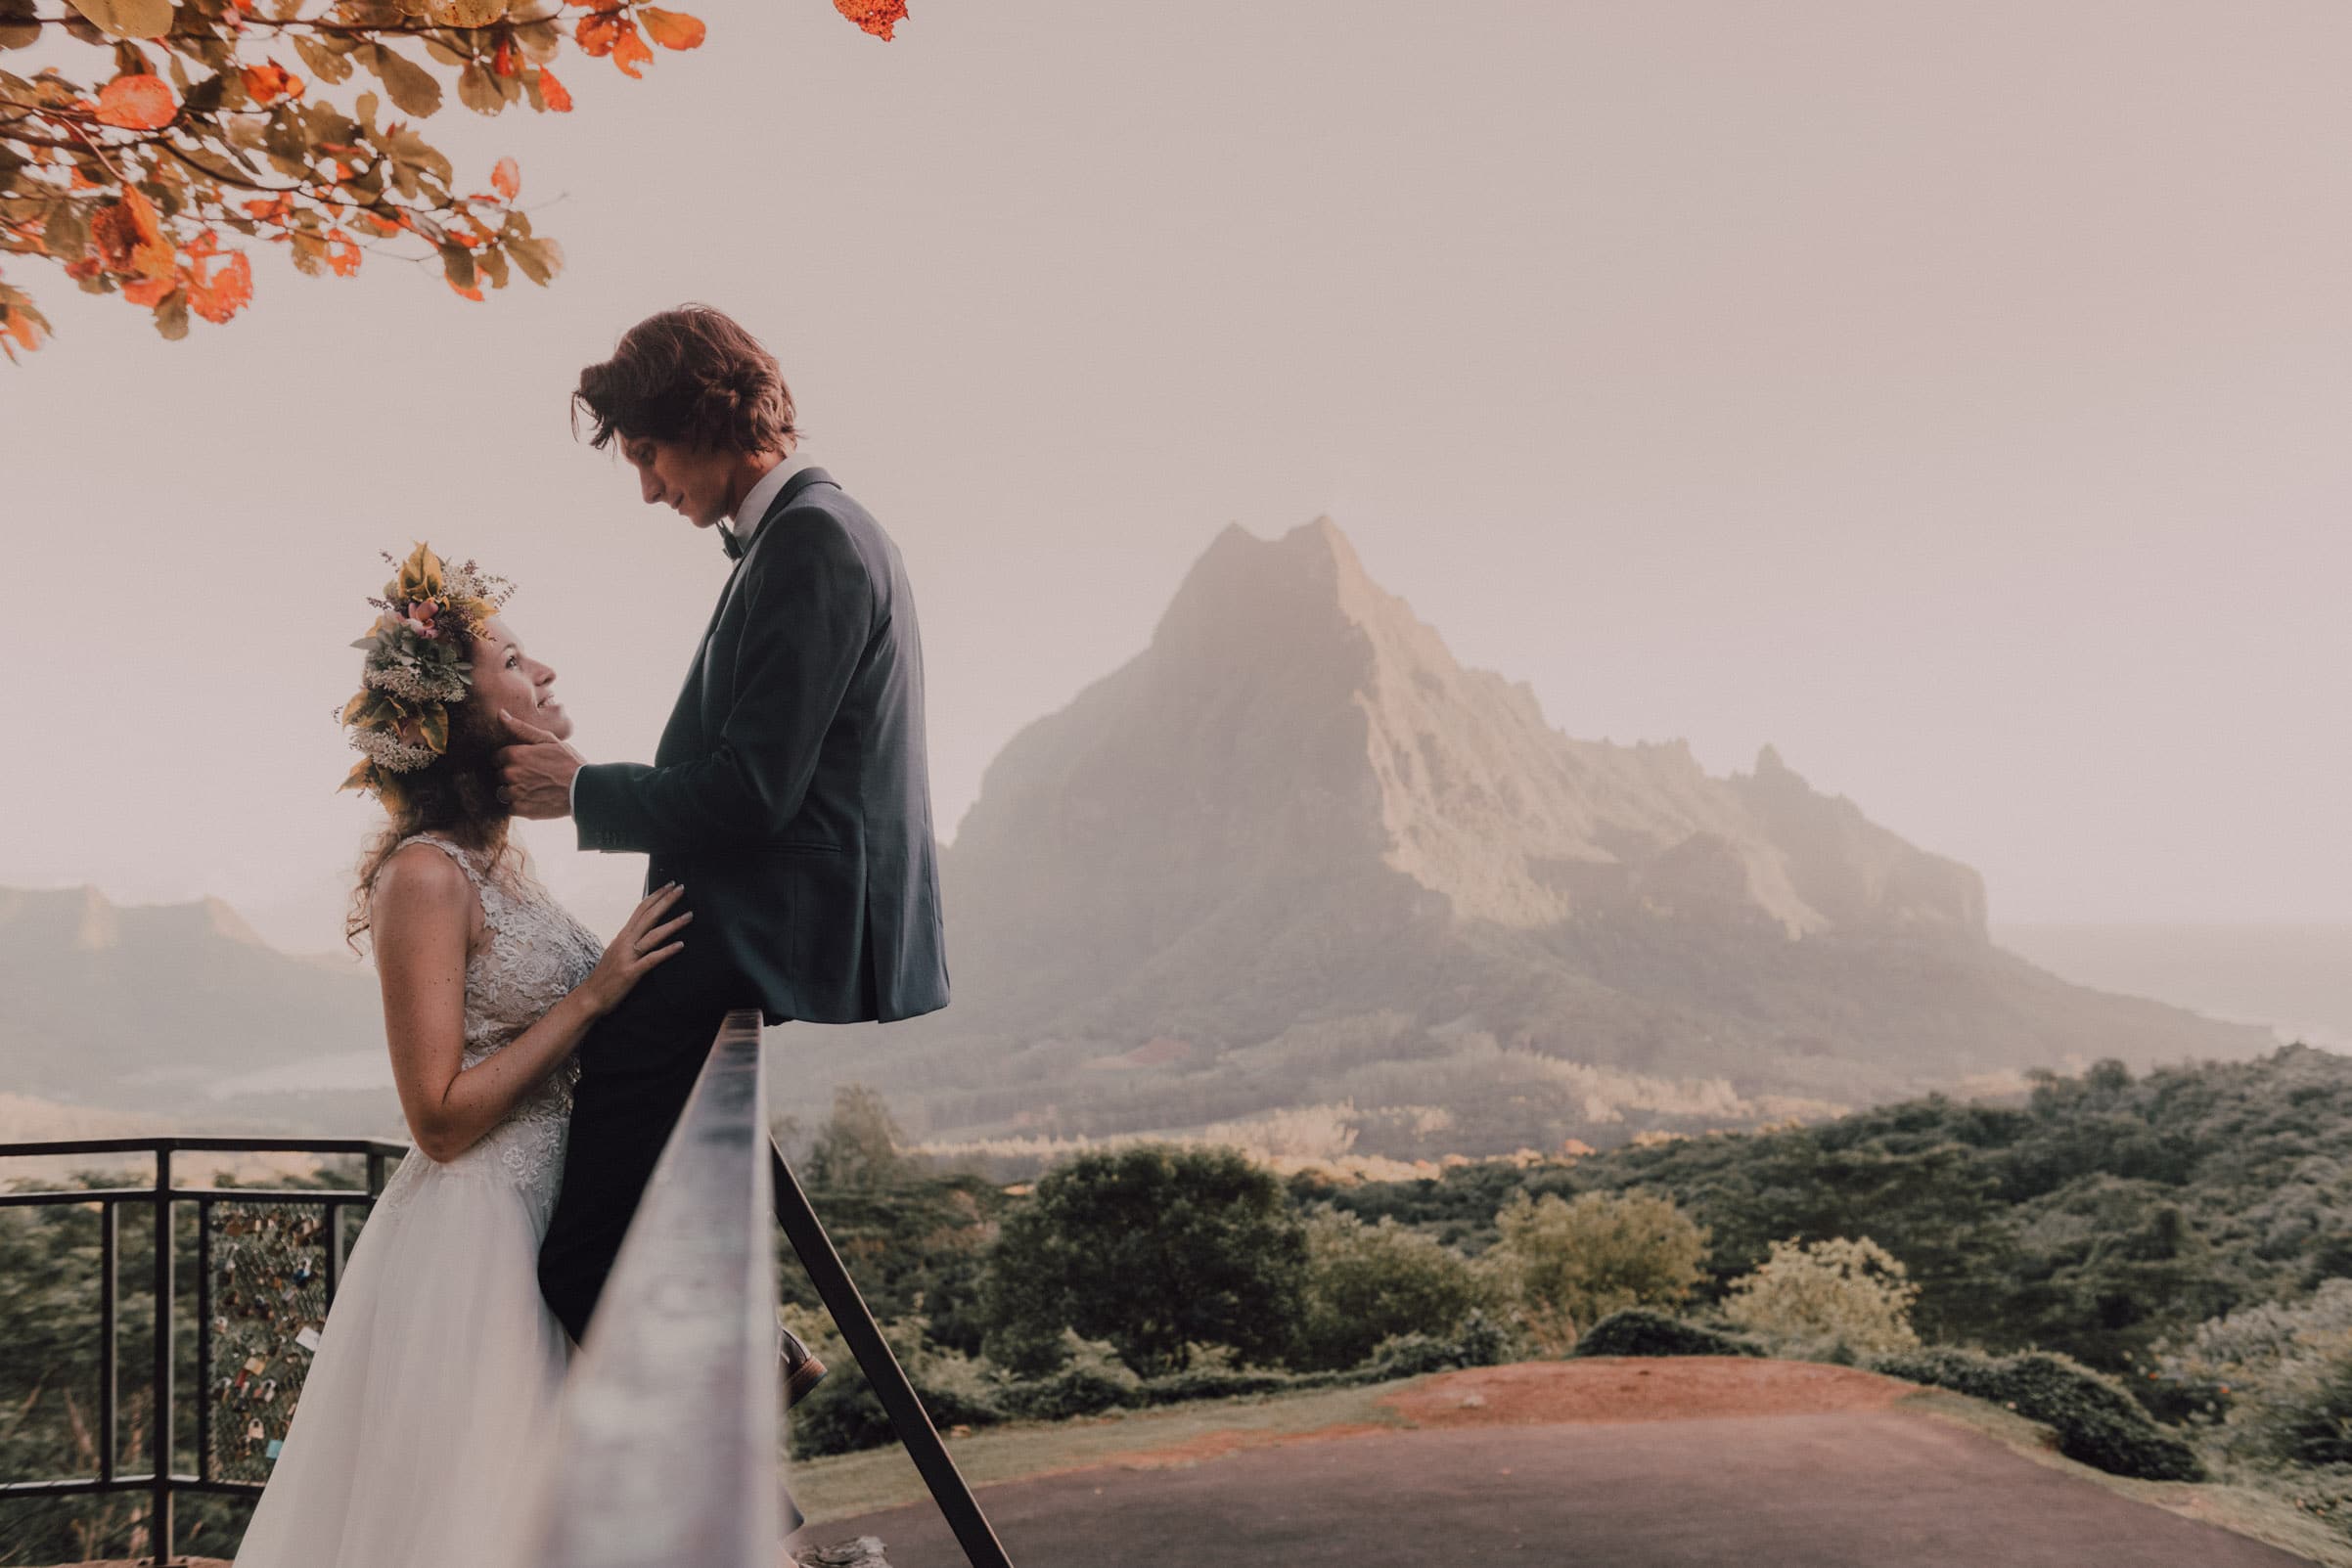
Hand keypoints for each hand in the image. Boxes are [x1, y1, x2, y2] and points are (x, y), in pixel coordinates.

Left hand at [496, 710, 583, 819]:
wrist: (584, 790)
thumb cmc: (568, 762)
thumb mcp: (548, 740)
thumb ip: (521, 728)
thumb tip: (500, 714)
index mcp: (515, 754)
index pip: (497, 757)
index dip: (511, 759)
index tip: (526, 763)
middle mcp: (511, 774)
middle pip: (500, 775)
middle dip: (513, 775)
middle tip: (534, 776)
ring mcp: (515, 793)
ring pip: (503, 792)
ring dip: (514, 791)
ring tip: (534, 789)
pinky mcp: (521, 809)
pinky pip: (510, 807)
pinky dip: (520, 805)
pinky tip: (536, 800)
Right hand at [574, 883, 690, 1017]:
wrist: (589, 997)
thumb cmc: (605, 976)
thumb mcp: (616, 952)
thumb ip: (628, 940)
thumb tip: (641, 930)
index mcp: (622, 936)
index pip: (640, 910)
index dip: (655, 896)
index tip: (669, 885)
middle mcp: (625, 942)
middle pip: (648, 917)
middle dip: (666, 901)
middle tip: (681, 888)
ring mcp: (627, 957)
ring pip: (653, 935)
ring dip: (672, 924)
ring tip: (689, 915)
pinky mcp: (631, 973)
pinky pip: (651, 959)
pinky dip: (666, 951)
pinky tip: (681, 945)